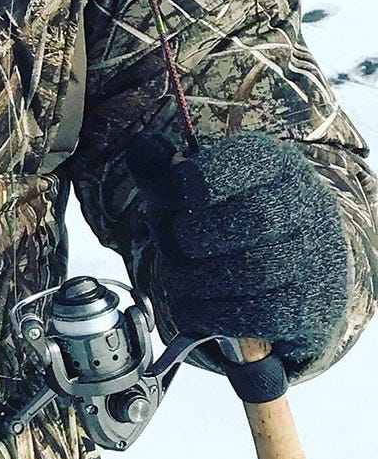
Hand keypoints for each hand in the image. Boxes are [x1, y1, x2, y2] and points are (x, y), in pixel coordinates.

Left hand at [128, 130, 347, 369]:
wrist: (275, 280)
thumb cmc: (220, 228)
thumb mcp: (187, 196)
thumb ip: (160, 174)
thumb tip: (140, 145)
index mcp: (276, 166)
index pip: (245, 160)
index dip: (193, 182)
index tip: (164, 199)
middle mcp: (308, 205)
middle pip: (255, 218)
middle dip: (196, 237)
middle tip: (177, 247)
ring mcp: (318, 257)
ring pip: (257, 271)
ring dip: (199, 281)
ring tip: (179, 280)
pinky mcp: (313, 305)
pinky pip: (263, 314)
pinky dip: (216, 314)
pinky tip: (200, 307)